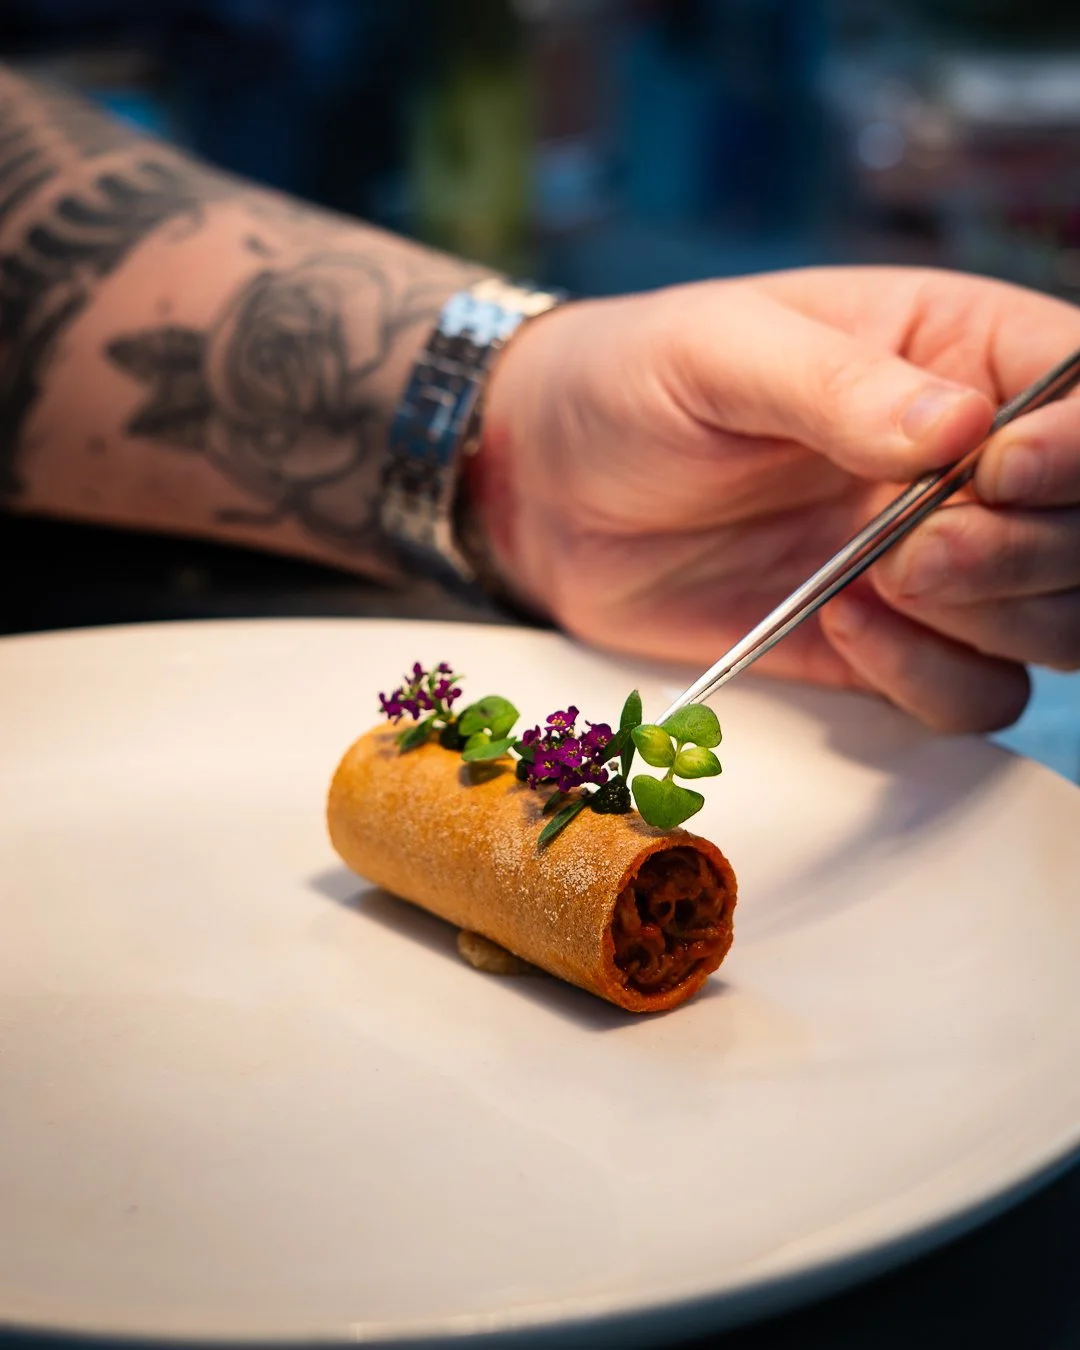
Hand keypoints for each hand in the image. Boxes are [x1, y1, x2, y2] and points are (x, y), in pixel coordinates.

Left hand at [476, 266, 1079, 732]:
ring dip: (995, 618)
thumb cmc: (630, 388)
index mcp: (956, 352)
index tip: (998, 470)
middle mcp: (970, 464)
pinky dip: (933, 678)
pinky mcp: (891, 646)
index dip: (1076, 446)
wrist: (553, 496)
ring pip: (1062, 620)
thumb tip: (960, 428)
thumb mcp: (719, 355)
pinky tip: (843, 625)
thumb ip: (837, 385)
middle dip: (1028, 549)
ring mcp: (939, 562)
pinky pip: (977, 693)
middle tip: (916, 548)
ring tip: (880, 580)